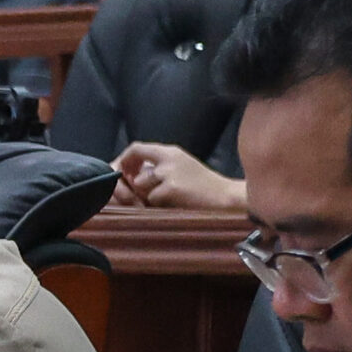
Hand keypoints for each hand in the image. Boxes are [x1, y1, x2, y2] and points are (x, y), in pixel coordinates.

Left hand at [115, 141, 242, 209]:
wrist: (226, 198)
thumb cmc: (204, 187)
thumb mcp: (181, 168)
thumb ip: (160, 168)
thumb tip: (133, 177)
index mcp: (171, 152)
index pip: (137, 147)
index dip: (126, 160)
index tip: (125, 173)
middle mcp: (169, 158)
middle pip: (135, 169)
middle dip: (134, 184)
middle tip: (140, 194)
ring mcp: (170, 172)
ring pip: (141, 185)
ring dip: (148, 196)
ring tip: (167, 199)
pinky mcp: (172, 187)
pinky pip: (152, 198)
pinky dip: (160, 205)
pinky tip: (175, 204)